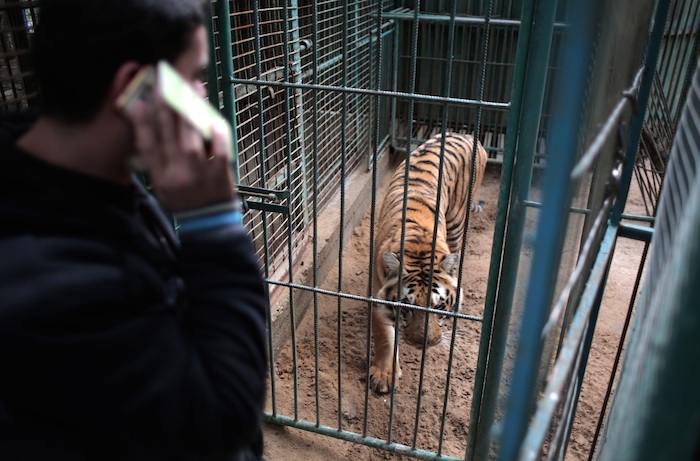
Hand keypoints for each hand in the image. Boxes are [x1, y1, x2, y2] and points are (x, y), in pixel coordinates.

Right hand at [128, 93, 235, 211]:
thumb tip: (150, 120)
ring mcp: (200, 175)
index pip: (147, 146)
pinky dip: (218, 136)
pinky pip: (220, 152)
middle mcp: (177, 174)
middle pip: (169, 136)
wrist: (208, 220)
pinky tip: (215, 119)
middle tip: (168, 82)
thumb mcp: (162, 182)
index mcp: (160, 176)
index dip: (142, 124)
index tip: (139, 102)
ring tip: (193, 88)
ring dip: (192, 112)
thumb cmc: (184, 196)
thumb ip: (157, 156)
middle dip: (168, 106)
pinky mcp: (220, 175)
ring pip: (192, 139)